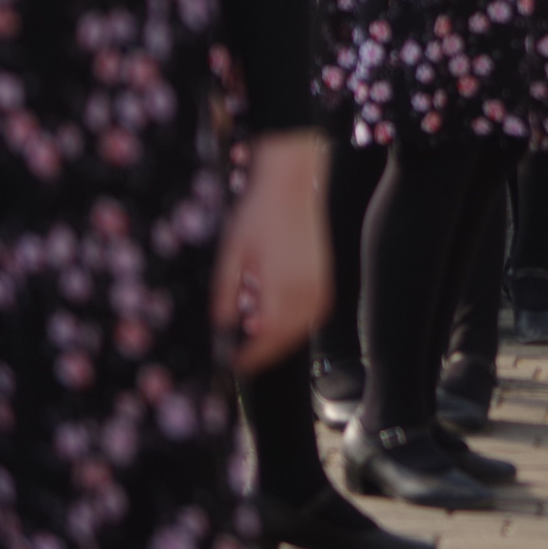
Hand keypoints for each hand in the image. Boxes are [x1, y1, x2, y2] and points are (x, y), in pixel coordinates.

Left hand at [214, 130, 330, 375]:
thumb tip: (222, 323)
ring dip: (282, 338)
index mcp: (280, 287)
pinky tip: (284, 317)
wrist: (291, 184)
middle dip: (265, 350)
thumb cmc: (260, 214)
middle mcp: (304, 290)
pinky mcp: (325, 275)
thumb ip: (226, 293)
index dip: (250, 356)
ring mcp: (319, 283)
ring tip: (262, 337)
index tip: (236, 364)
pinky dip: (298, 322)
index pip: (266, 337)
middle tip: (246, 356)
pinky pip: (314, 312)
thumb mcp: (231, 254)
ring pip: (303, 327)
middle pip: (286, 337)